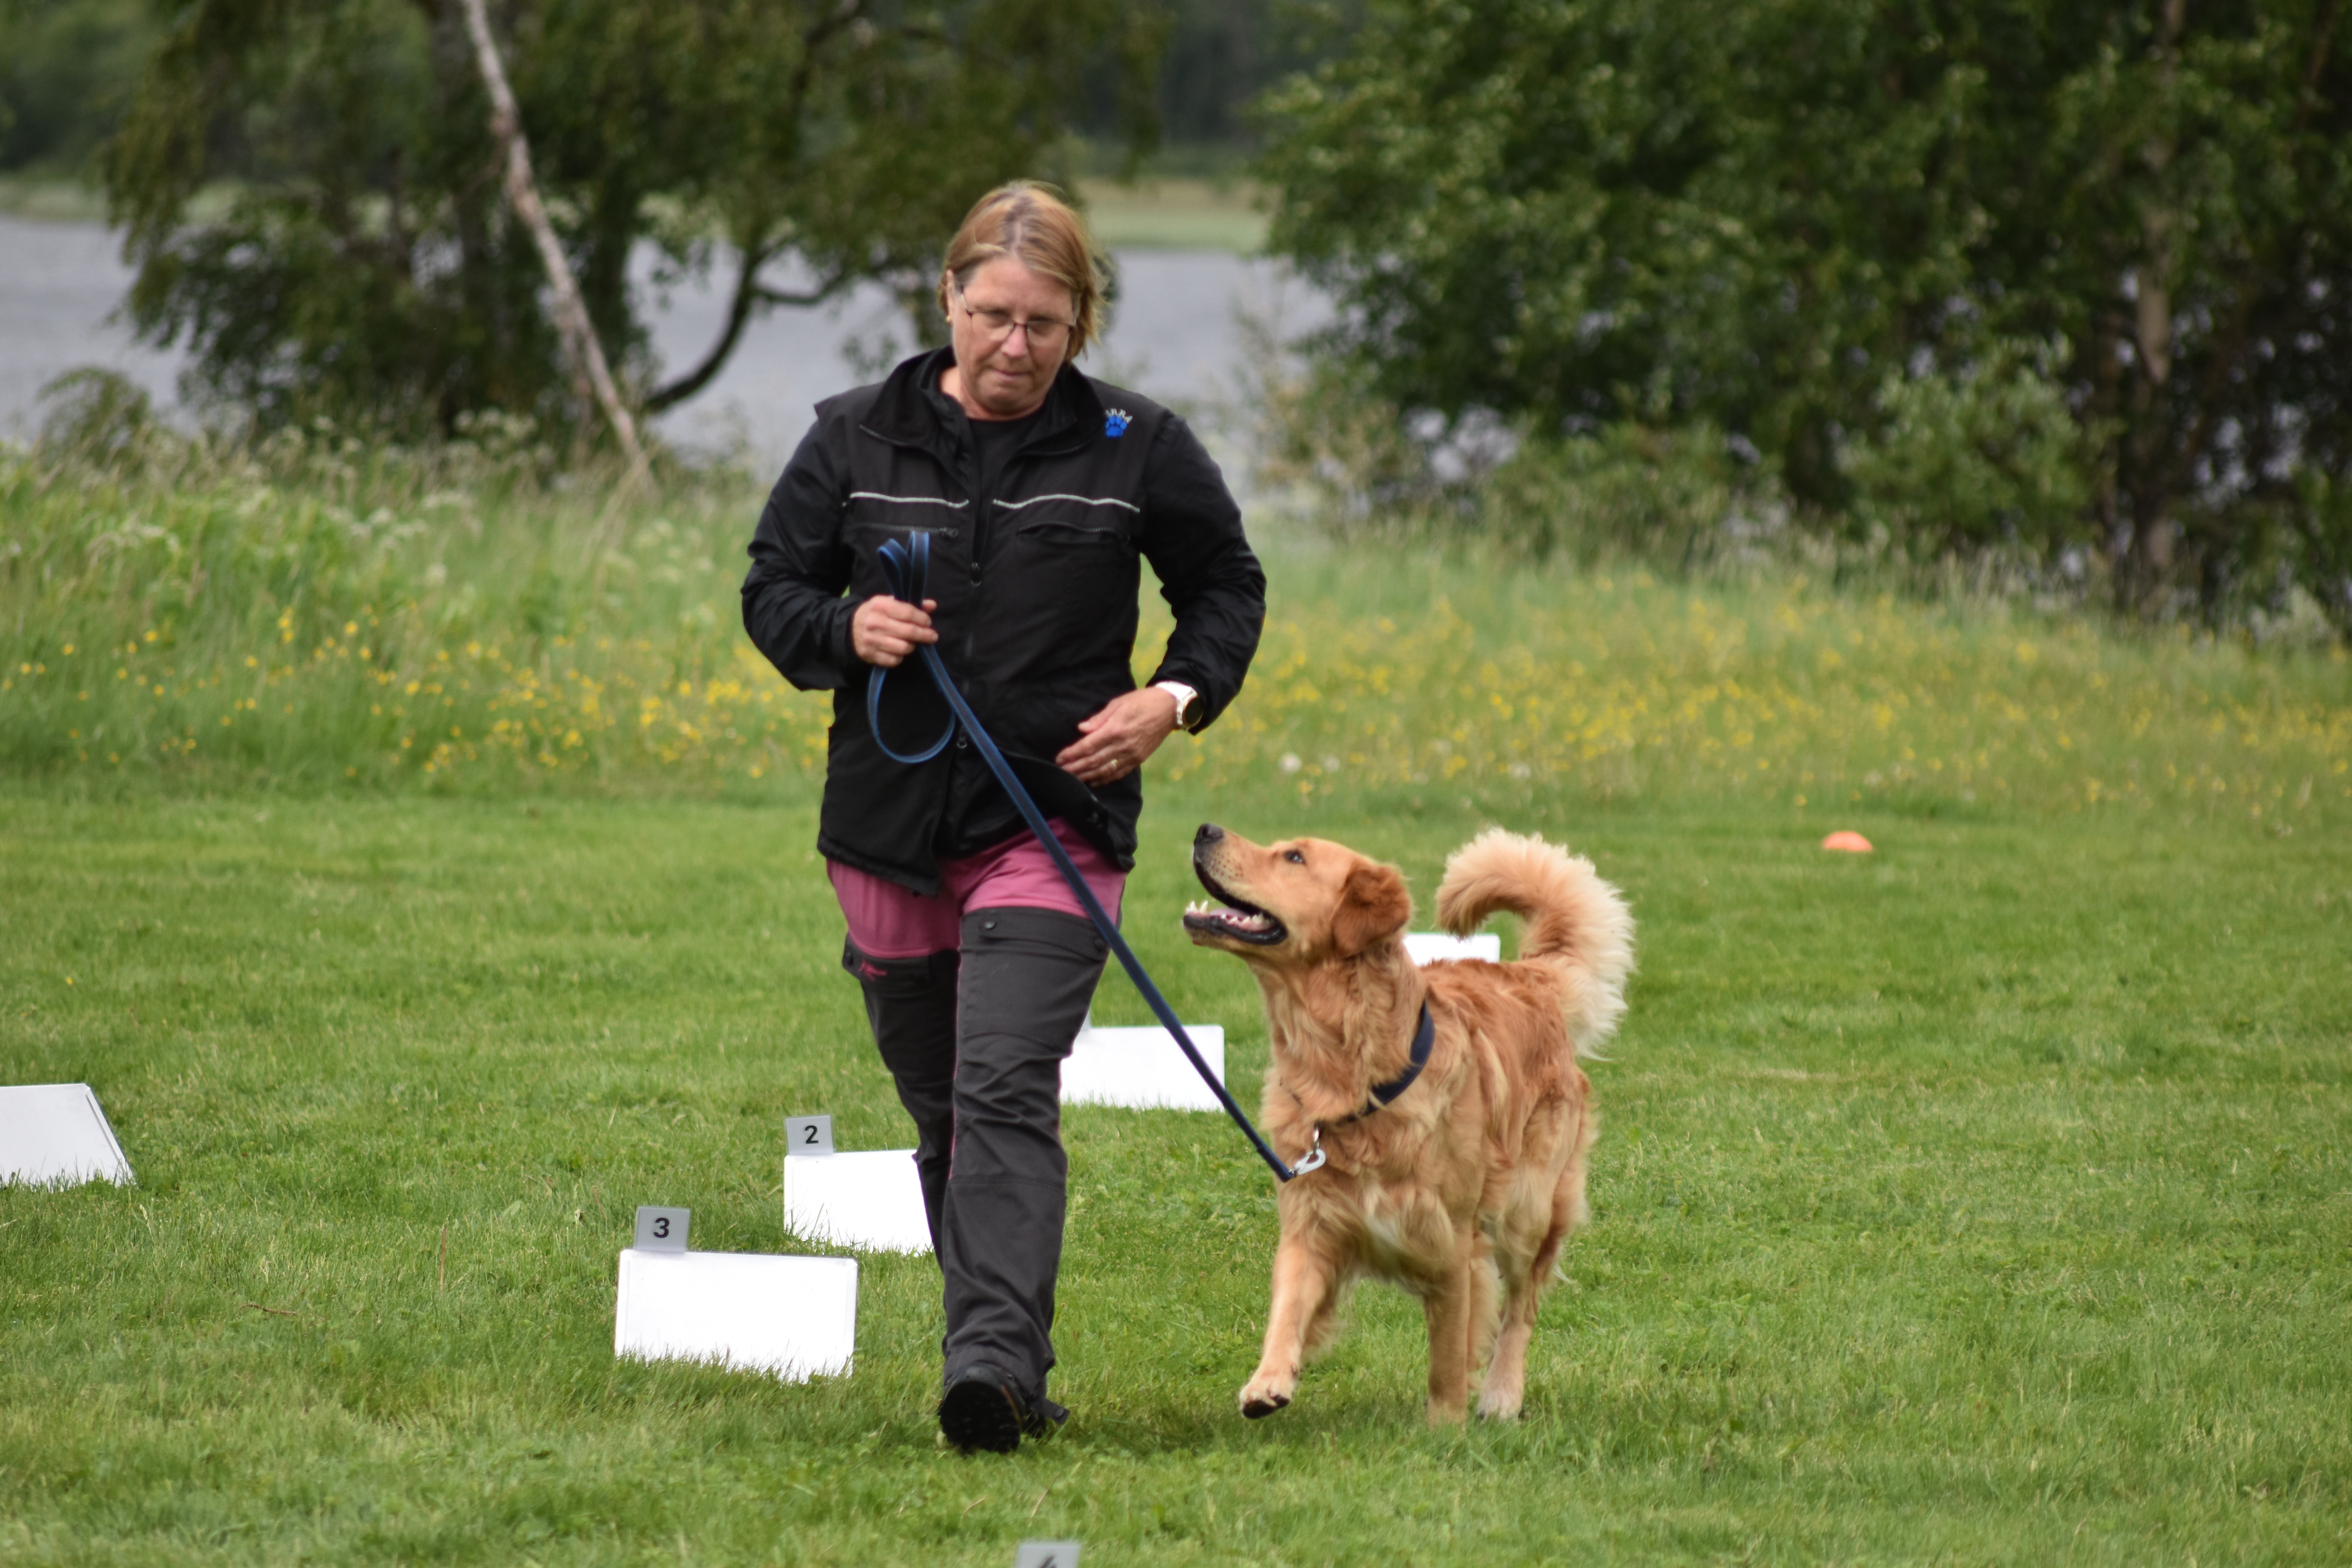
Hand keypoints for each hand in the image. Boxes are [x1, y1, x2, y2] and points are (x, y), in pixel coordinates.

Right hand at [852, 594, 937, 666]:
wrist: (850, 627)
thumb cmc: (876, 614)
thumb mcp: (889, 603)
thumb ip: (911, 605)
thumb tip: (932, 605)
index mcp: (880, 605)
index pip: (908, 612)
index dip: (922, 619)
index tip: (928, 622)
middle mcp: (874, 622)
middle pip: (908, 631)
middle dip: (924, 635)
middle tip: (932, 636)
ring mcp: (871, 639)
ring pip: (903, 648)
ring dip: (912, 646)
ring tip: (913, 643)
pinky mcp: (869, 654)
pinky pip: (893, 660)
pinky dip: (900, 657)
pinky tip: (900, 651)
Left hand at [1057, 687, 1180, 785]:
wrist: (1169, 709)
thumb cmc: (1142, 701)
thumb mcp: (1118, 703)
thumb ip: (1098, 718)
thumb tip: (1081, 729)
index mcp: (1115, 729)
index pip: (1088, 746)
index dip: (1072, 754)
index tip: (1059, 758)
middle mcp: (1123, 745)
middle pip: (1093, 761)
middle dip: (1075, 767)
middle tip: (1061, 771)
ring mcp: (1132, 755)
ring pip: (1104, 770)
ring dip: (1087, 776)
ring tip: (1073, 778)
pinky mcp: (1139, 759)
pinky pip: (1118, 773)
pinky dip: (1104, 779)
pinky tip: (1094, 781)